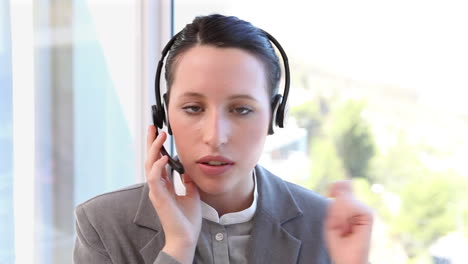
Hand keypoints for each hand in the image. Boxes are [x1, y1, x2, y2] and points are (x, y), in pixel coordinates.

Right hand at [145, 125, 201, 263]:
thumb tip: (187, 169)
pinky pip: (153, 178)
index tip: (160, 132)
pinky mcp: (158, 197)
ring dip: (154, 148)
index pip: (158, 161)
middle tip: (153, 126)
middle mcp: (158, 186)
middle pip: (150, 159)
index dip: (158, 147)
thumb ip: (188, 181)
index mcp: (164, 185)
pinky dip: (157, 166)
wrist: (186, 237)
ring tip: (159, 135)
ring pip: (149, 164)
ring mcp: (156, 191)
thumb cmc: (187, 219)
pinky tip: (164, 157)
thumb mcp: (192, 194)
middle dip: (151, 142)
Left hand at [325, 180, 372, 263]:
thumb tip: (342, 184)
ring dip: (338, 214)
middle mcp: (358, 205)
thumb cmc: (338, 243)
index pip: (342, 185)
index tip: (329, 194)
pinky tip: (346, 226)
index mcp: (348, 205)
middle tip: (337, 223)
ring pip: (345, 199)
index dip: (334, 187)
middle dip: (335, 207)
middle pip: (343, 190)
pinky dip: (344, 215)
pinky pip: (352, 205)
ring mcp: (364, 209)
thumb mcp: (331, 219)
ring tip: (342, 227)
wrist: (347, 259)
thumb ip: (336, 201)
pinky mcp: (368, 214)